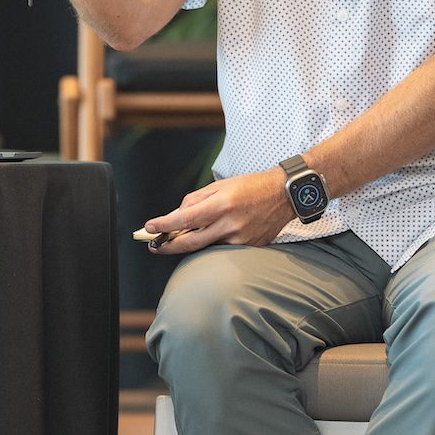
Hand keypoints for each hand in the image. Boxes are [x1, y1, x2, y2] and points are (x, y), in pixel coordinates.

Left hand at [143, 168, 294, 254]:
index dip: (164, 225)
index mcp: (221, 204)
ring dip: (190, 243)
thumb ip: (196, 200)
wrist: (284, 195)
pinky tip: (211, 234)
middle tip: (155, 245)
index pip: (184, 219)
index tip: (150, 228)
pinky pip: (222, 249)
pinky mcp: (248, 247)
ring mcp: (240, 239)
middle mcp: (229, 224)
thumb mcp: (220, 185)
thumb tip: (178, 214)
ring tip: (179, 237)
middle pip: (190, 242)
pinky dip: (211, 243)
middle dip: (168, 246)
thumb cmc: (251, 186)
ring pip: (206, 247)